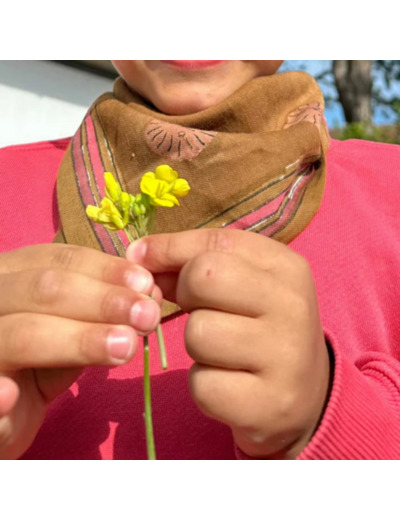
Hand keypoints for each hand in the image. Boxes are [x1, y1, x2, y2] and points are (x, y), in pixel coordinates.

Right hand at [0, 243, 160, 458]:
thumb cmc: (37, 363)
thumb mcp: (70, 331)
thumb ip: (101, 314)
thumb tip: (149, 297)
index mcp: (10, 276)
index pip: (59, 260)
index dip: (106, 269)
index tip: (146, 283)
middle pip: (44, 289)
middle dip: (103, 300)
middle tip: (148, 316)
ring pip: (22, 335)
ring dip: (78, 340)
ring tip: (125, 347)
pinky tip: (11, 397)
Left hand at [127, 229, 330, 458]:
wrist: (306, 390)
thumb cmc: (262, 325)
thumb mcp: (242, 283)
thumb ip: (192, 263)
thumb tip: (138, 255)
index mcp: (286, 267)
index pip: (215, 242)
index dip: (169, 249)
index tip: (142, 259)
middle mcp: (292, 306)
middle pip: (203, 278)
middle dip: (186, 296)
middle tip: (202, 312)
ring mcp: (285, 357)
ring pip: (198, 334)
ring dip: (196, 346)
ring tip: (222, 352)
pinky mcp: (269, 403)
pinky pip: (202, 384)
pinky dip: (203, 384)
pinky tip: (229, 383)